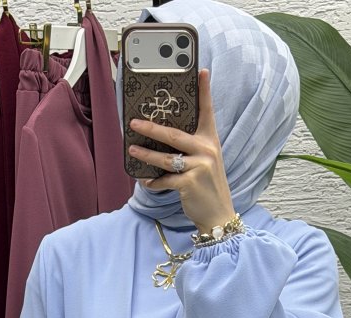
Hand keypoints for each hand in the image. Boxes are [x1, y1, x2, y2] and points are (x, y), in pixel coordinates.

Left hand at [128, 68, 234, 233]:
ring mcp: (199, 167)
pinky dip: (153, 182)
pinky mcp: (190, 183)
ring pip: (165, 158)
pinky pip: (164, 180)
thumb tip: (163, 139)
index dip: (204, 91)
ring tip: (131, 150)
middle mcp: (206, 150)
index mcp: (210, 141)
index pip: (207, 111)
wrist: (218, 214)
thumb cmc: (207, 186)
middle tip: (134, 123)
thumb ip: (191, 148)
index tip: (202, 71)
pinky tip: (145, 181)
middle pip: (174, 134)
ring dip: (145, 155)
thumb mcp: (206, 162)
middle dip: (151, 127)